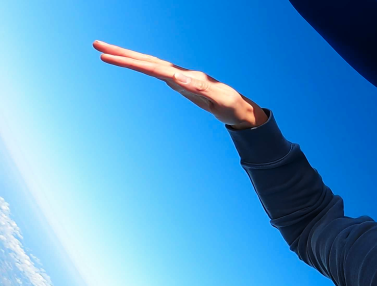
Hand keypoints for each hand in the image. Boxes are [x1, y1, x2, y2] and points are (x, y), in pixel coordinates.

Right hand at [94, 40, 267, 129]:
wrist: (238, 107)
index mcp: (185, 76)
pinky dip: (138, 66)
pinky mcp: (178, 83)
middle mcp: (179, 74)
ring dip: (126, 58)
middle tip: (96, 45)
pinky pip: (153, 72)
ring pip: (147, 64)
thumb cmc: (230, 104)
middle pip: (146, 60)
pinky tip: (127, 62)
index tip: (110, 57)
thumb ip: (199, 88)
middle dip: (121, 53)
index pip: (153, 67)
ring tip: (104, 52)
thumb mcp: (216, 99)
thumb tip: (177, 78)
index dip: (131, 62)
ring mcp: (177, 78)